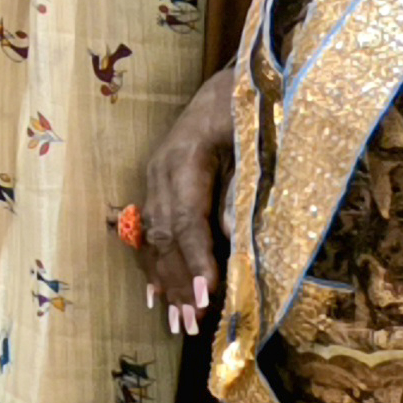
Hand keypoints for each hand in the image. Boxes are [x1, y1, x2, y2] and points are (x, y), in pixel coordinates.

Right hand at [136, 67, 237, 336]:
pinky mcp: (156, 184)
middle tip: (191, 325)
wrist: (230, 77)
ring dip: (164, 283)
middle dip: (177, 283)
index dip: (195, 259)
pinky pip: (149, 231)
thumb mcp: (253, 136)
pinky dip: (153, 266)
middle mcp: (160, 169)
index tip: (206, 295)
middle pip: (165, 235)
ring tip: (176, 324)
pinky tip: (155, 299)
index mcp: (185, 156)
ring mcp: (153, 177)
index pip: (187, 218)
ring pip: (154, 237)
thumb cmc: (248, 104)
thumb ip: (242, 184)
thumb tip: (232, 236)